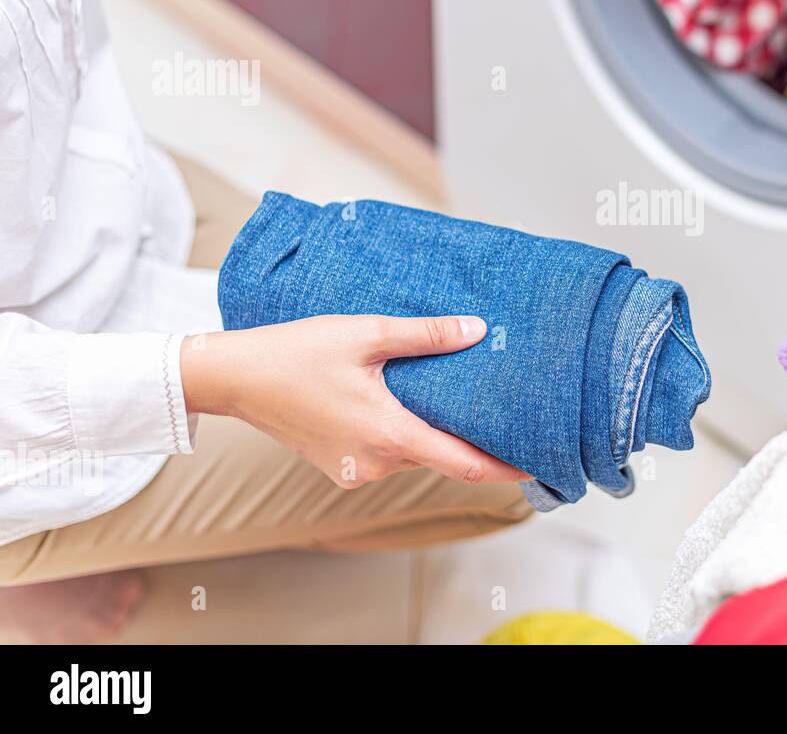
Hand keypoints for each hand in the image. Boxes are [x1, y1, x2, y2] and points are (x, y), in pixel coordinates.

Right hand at [180, 314, 527, 488]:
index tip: (538, 465)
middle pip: (441, 456)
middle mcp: (376, 464)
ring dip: (432, 431)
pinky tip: (404, 402)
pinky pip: (386, 453)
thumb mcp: (366, 333)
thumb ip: (426, 336)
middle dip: (470, 438)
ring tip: (454, 398)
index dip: (506, 468)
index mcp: (390, 436)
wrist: (233, 377)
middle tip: (502, 412)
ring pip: (413, 453)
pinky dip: (403, 433)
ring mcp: (356, 470)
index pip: (465, 464)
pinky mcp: (340, 467)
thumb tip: (477, 330)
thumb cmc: (296, 353)